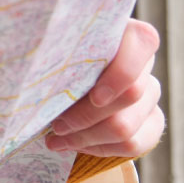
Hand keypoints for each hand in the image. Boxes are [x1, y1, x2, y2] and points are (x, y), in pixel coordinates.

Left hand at [46, 18, 163, 156]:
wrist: (54, 82)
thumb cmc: (47, 57)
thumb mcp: (47, 46)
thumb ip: (46, 41)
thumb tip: (33, 44)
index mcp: (122, 32)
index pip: (142, 43)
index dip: (122, 74)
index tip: (95, 98)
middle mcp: (142, 63)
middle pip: (132, 95)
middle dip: (87, 116)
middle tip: (54, 125)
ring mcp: (149, 94)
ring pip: (128, 127)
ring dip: (87, 138)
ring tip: (55, 138)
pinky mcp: (150, 122)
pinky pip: (136, 145)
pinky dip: (101, 150)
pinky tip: (76, 144)